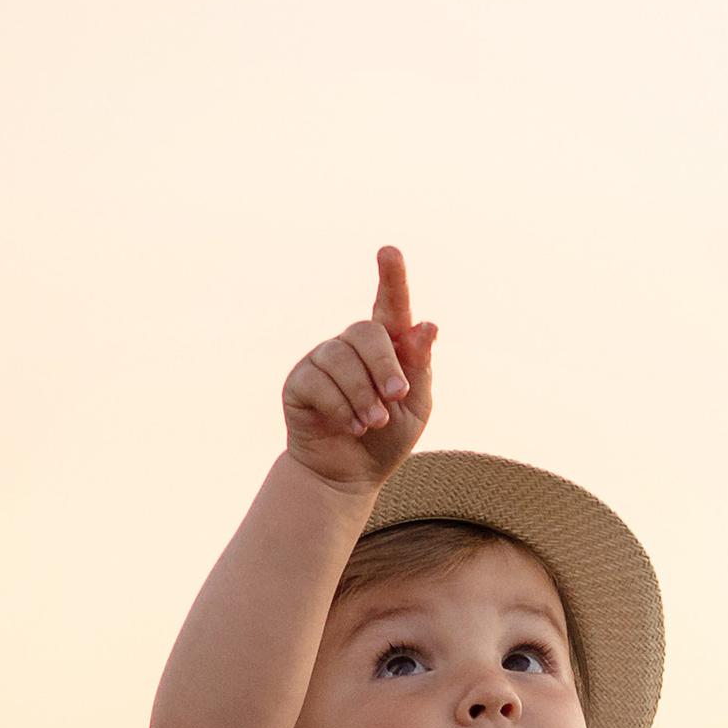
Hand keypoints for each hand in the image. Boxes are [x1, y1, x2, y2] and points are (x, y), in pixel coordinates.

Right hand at [281, 246, 437, 494]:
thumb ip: (418, 367)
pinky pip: (319, 381)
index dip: (391, 278)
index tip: (389, 253)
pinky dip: (341, 407)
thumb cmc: (386, 439)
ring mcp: (323, 359)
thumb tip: (426, 327)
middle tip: (397, 398)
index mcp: (387, 347)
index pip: (390, 305)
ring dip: (363, 395)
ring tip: (371, 423)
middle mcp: (352, 346)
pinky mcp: (300, 380)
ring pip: (342, 358)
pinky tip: (350, 425)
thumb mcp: (415, 406)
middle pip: (367, 332)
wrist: (348, 475)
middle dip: (386, 367)